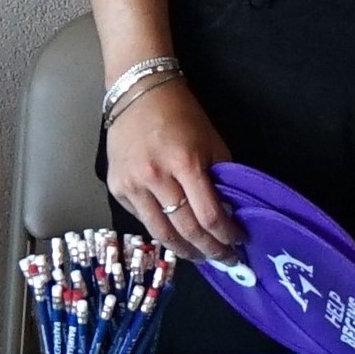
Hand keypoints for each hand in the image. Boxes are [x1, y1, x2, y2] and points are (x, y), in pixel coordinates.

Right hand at [101, 80, 243, 262]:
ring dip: (184, 251)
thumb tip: (230, 213)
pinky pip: (142, 219)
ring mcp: (132, 184)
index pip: (210, 214)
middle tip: (224, 260)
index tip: (238, 243)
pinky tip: (175, 236)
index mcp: (185, 163)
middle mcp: (155, 177)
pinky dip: (161, 230)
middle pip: (186, 229)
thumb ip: (221, 178)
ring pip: (161, 233)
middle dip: (210, 250)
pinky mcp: (116, 188)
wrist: (139, 93)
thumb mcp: (211, 143)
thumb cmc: (181, 115)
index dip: (226, 235)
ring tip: (200, 257)